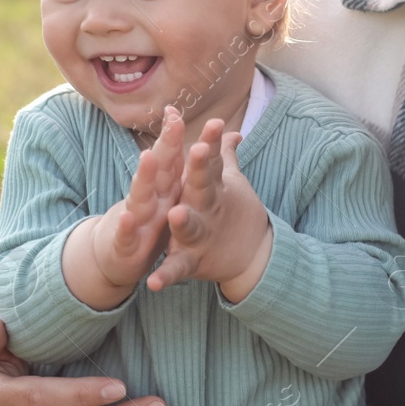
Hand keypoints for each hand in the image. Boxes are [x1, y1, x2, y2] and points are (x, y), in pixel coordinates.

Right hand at [94, 106, 186, 286]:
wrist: (115, 258)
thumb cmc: (146, 221)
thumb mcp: (164, 195)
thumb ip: (179, 164)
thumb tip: (207, 132)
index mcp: (162, 188)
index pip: (169, 157)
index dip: (174, 135)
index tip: (179, 110)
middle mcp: (148, 199)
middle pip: (158, 170)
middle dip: (166, 145)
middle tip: (175, 122)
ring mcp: (135, 221)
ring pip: (141, 196)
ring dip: (145, 178)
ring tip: (148, 157)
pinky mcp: (125, 247)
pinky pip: (127, 236)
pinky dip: (126, 229)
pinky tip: (127, 218)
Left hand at [146, 121, 272, 300]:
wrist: (251, 256)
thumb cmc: (231, 211)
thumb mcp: (229, 184)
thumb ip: (224, 157)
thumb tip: (232, 131)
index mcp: (214, 188)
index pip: (214, 160)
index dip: (213, 142)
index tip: (215, 123)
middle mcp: (208, 210)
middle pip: (204, 186)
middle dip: (201, 170)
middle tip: (198, 150)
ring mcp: (200, 237)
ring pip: (190, 227)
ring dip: (184, 222)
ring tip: (176, 214)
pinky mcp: (191, 262)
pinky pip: (177, 269)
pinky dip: (166, 276)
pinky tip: (153, 282)